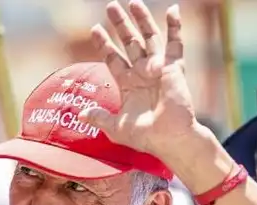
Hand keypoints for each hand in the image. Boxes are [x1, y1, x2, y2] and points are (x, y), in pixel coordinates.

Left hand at [80, 1, 198, 158]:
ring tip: (132, 2)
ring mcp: (158, 68)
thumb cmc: (145, 136)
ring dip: (141, 20)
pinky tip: (173, 9)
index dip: (104, 43)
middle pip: (129, 42)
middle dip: (120, 25)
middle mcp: (142, 72)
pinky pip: (176, 44)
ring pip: (148, 38)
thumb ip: (99, 118)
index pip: (113, 58)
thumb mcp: (115, 127)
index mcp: (128, 84)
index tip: (95, 29)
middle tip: (110, 7)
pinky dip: (175, 26)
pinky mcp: (174, 67)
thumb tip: (80, 114)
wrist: (168, 139)